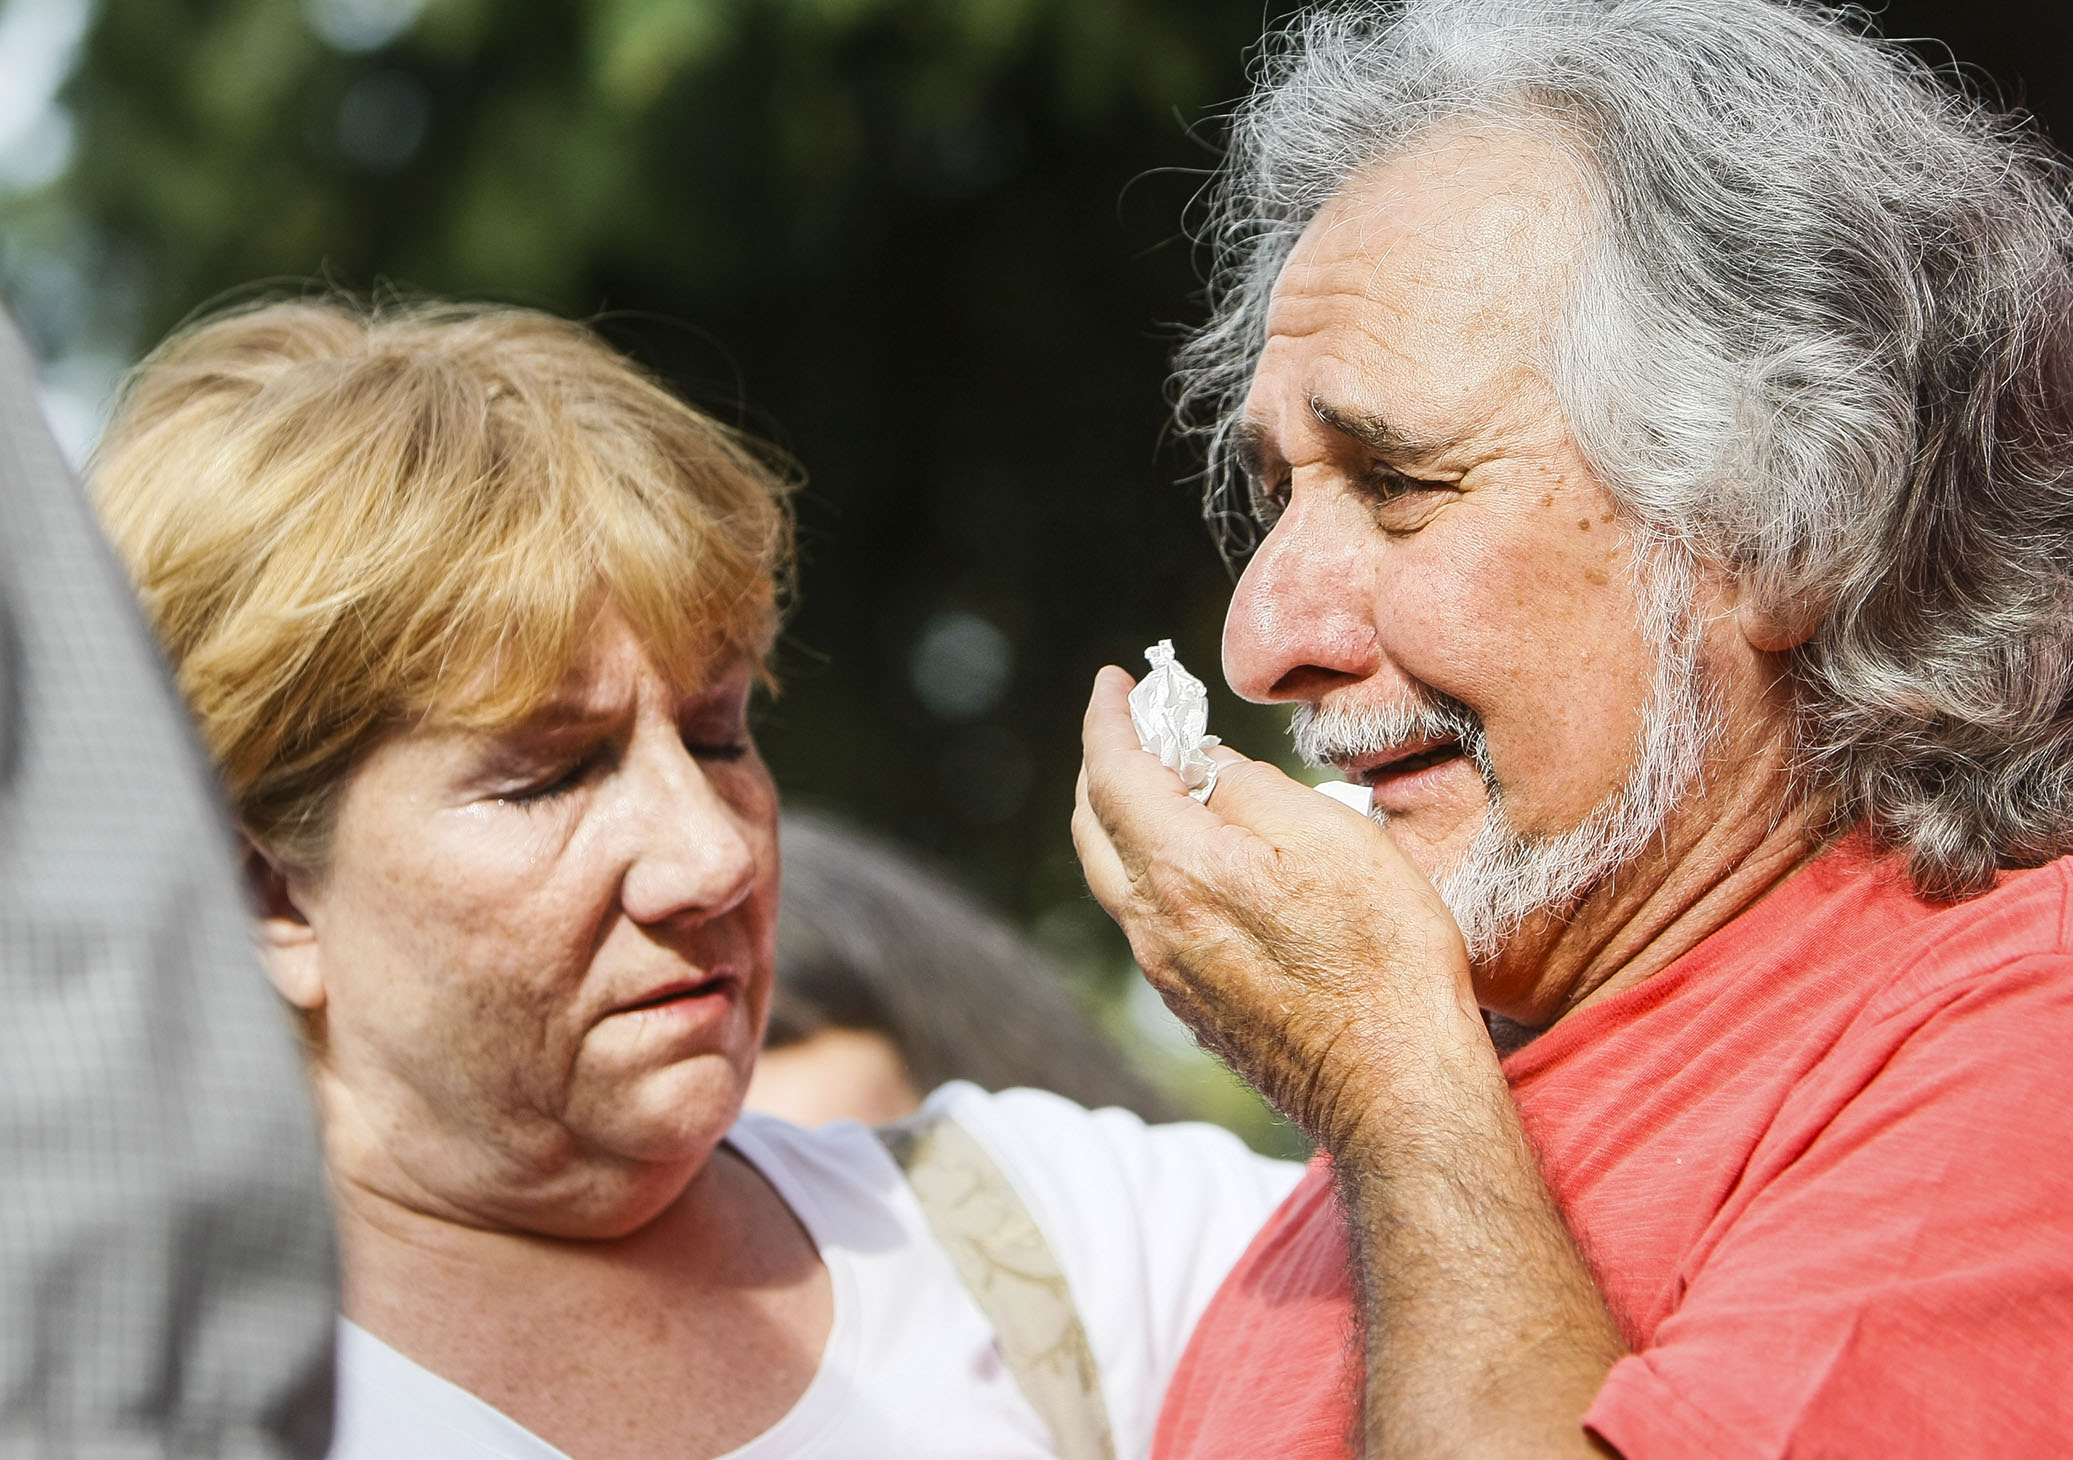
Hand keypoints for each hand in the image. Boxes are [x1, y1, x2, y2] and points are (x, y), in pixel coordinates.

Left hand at [1072, 666, 1477, 1151]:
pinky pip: (1148, 920)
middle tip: (1136, 724)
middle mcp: (1153, 927)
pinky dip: (1152, 868)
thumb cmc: (1383, 955)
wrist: (1399, 1088)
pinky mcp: (1192, 1009)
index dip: (1107, 718)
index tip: (1113, 680)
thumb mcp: (1327, 836)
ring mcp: (1167, 976)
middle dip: (1103, 765)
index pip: (1111, 773)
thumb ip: (1247, 787)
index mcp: (1179, 871)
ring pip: (1116, 878)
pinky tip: (1197, 859)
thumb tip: (1198, 764)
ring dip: (1124, 820)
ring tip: (1167, 781)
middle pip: (1093, 828)